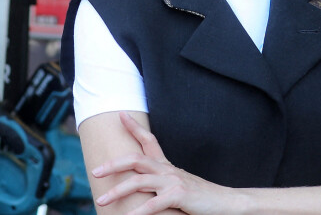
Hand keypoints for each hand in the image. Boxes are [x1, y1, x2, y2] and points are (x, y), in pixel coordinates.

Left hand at [92, 112, 233, 214]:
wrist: (225, 203)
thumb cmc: (200, 199)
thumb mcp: (177, 187)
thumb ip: (160, 186)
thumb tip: (140, 189)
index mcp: (167, 166)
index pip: (149, 140)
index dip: (134, 127)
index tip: (120, 114)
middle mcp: (168, 170)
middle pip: (137, 158)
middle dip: (114, 163)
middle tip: (95, 170)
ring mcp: (174, 181)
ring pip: (140, 181)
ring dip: (118, 190)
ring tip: (101, 200)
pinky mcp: (179, 196)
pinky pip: (154, 204)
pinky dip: (139, 212)